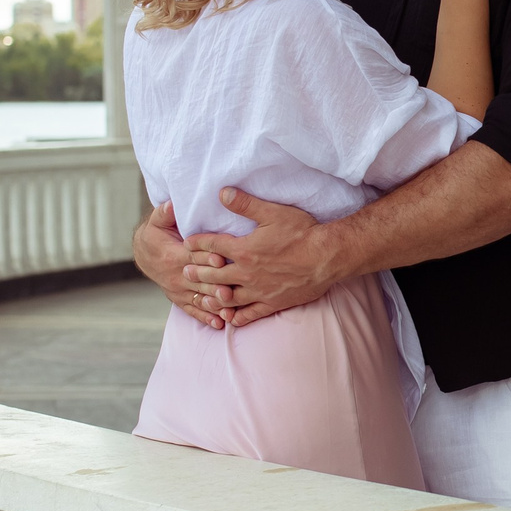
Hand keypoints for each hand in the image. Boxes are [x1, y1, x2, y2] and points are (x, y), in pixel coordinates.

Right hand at [134, 202, 222, 328]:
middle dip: (214, 286)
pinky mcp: (180, 299)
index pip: (192, 256)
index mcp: (173, 255)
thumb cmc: (157, 234)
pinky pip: (194, 310)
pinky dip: (206, 317)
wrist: (144, 254)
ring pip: (199, 299)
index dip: (206, 256)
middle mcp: (176, 276)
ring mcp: (179, 290)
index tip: (221, 258)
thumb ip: (165, 213)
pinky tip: (220, 324)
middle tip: (230, 291)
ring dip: (213, 306)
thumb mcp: (158, 221)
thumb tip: (170, 204)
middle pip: (199, 281)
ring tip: (229, 311)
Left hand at [180, 188, 336, 326]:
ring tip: (200, 296)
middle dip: (196, 273)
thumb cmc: (302, 233)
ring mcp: (258, 291)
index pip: (212, 247)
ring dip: (211, 297)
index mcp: (244, 250)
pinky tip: (228, 317)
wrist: (326, 258)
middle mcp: (247, 273)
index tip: (187, 243)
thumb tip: (222, 193)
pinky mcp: (272, 304)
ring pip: (226, 298)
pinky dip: (235, 317)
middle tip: (184, 272)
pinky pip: (248, 314)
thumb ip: (246, 204)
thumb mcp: (273, 212)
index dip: (197, 244)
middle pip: (213, 275)